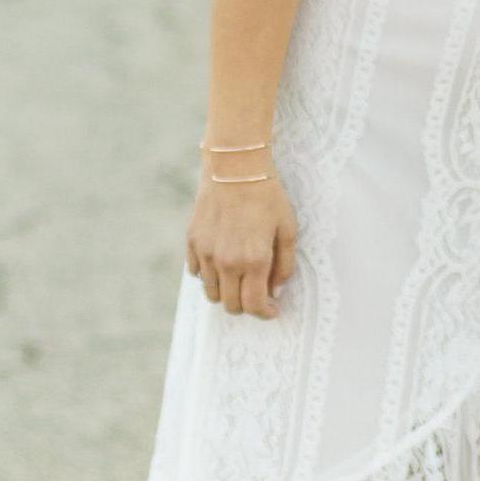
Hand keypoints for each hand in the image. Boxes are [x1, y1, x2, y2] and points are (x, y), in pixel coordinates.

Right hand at [188, 167, 299, 317]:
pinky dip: (209, 275)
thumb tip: (275, 290)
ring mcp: (206, 253)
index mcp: (254, 260)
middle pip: (231, 306)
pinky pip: (197, 273)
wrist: (235, 166)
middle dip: (246, 307)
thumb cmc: (267, 196)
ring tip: (239, 279)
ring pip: (212, 293)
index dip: (265, 314)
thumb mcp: (288, 229)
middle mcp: (227, 262)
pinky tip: (221, 262)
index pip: (255, 306)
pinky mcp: (192, 242)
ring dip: (227, 293)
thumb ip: (284, 264)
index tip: (272, 310)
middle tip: (257, 295)